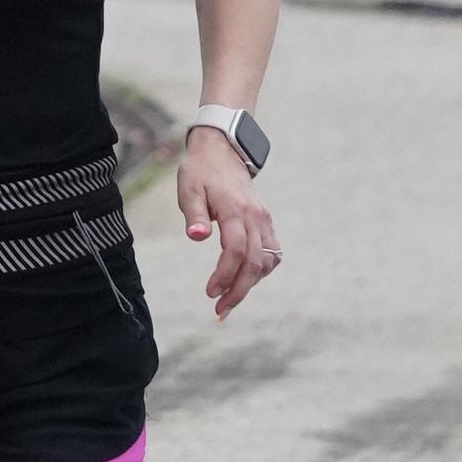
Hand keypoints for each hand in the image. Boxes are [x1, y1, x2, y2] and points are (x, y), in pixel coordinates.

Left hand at [181, 126, 279, 319]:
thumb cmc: (201, 171)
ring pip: (267, 261)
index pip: (236, 251)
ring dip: (250, 284)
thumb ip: (194, 214)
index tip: (211, 292)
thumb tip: (196, 236)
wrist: (223, 151)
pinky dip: (261, 271)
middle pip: (255, 263)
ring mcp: (264, 220)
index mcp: (235, 210)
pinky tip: (244, 280)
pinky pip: (272, 253)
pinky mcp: (266, 223)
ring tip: (229, 299)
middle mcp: (255, 217)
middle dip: (239, 290)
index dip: (225, 275)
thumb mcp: (189, 188)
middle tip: (220, 310)